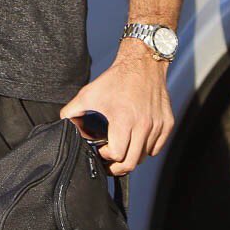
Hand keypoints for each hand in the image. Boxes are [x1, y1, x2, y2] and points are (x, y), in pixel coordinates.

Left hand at [59, 40, 173, 176]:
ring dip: (131, 156)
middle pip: (131, 162)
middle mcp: (144, 125)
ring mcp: (157, 125)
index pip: (117, 155)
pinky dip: (146, 149)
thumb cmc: (116, 79)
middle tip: (109, 162)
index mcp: (124, 120)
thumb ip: (71, 112)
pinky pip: (156, 147)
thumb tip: (62, 127)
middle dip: (117, 166)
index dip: (106, 156)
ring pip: (144, 156)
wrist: (143, 63)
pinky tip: (135, 140)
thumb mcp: (88, 94)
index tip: (101, 149)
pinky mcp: (167, 123)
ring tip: (122, 148)